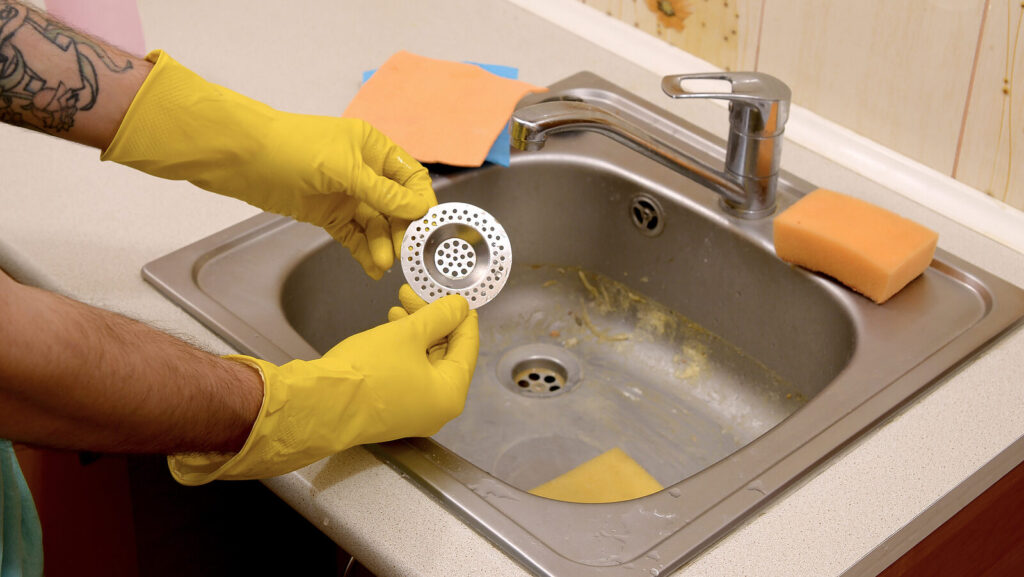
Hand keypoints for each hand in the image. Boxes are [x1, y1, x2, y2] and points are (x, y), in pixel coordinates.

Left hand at [103, 50, 434, 277]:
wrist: (241, 159)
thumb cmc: (292, 149)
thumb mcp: (345, 169)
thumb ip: (383, 192)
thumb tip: (421, 208)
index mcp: (372, 148)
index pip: (410, 177)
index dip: (420, 201)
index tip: (425, 227)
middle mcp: (364, 171)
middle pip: (395, 206)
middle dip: (400, 230)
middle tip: (403, 253)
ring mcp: (345, 194)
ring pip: (375, 224)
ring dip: (381, 244)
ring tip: (383, 264)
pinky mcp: (327, 215)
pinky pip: (353, 236)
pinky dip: (363, 251)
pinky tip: (372, 268)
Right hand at [168, 292, 478, 484]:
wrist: (318, 406)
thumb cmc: (368, 370)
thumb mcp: (407, 334)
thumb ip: (439, 317)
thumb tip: (460, 307)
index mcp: (450, 394)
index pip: (468, 347)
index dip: (462, 317)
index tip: (454, 295)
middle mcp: (437, 410)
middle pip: (446, 355)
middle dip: (431, 321)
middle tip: (415, 294)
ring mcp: (413, 414)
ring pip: (424, 363)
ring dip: (414, 333)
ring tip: (398, 306)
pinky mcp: (391, 412)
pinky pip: (408, 375)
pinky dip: (403, 351)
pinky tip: (390, 329)